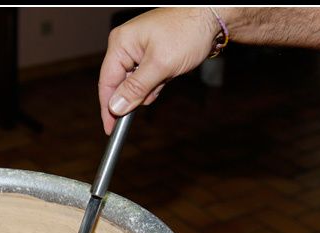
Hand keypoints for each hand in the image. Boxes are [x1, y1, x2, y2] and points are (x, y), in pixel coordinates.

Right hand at [98, 8, 219, 134]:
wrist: (213, 17)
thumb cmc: (188, 31)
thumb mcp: (161, 64)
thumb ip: (136, 88)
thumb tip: (116, 107)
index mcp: (121, 43)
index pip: (107, 81)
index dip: (108, 108)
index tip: (110, 128)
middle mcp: (126, 46)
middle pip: (120, 84)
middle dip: (136, 94)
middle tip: (155, 92)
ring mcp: (138, 50)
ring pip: (135, 83)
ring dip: (150, 88)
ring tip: (167, 75)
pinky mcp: (150, 55)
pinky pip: (146, 77)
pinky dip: (157, 82)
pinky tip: (169, 75)